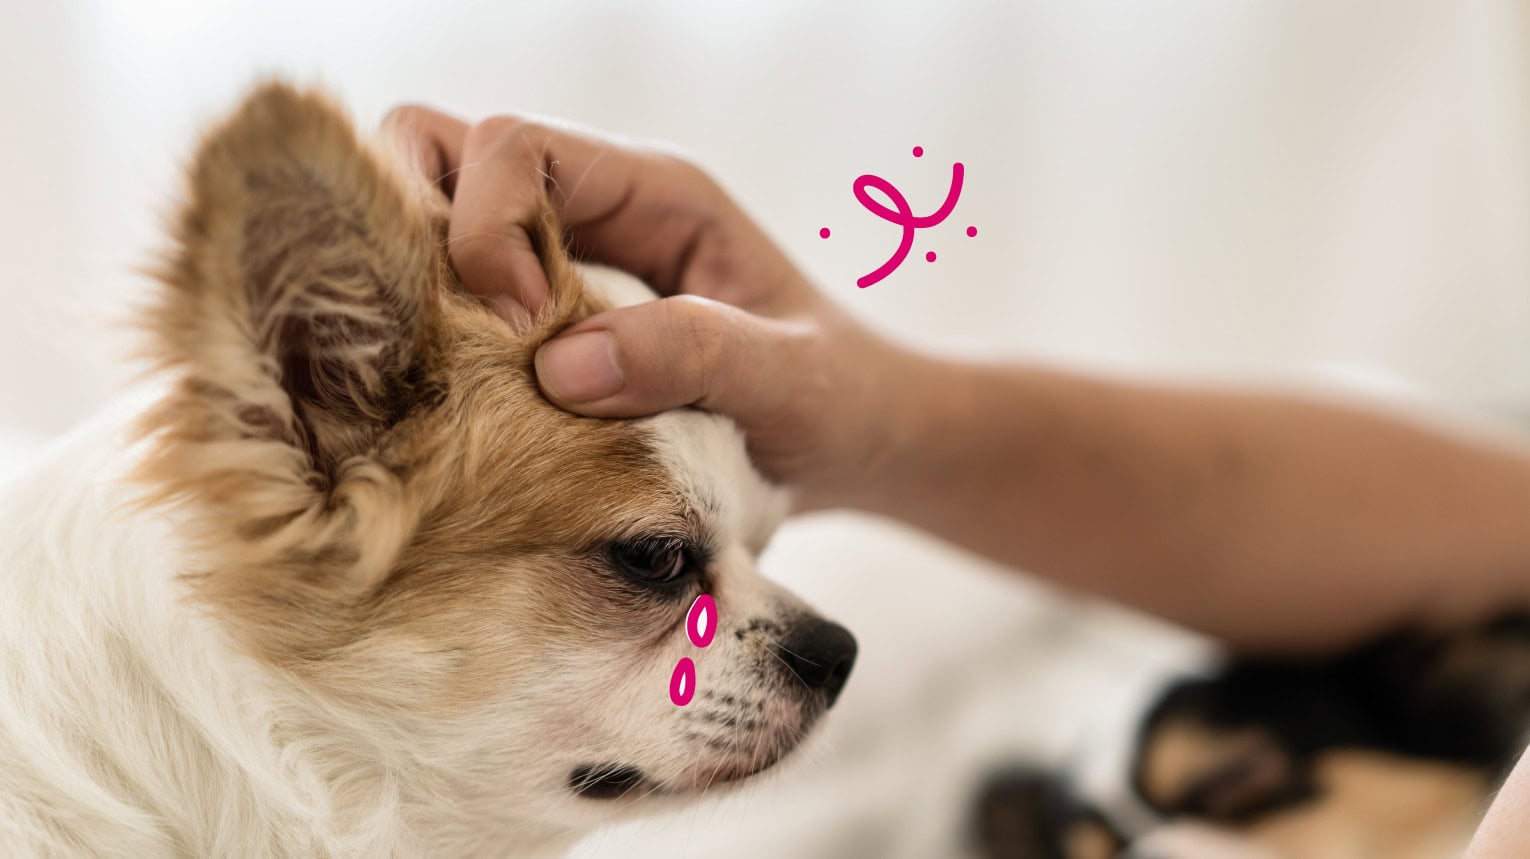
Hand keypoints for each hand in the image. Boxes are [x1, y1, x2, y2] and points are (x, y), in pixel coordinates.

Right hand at [381, 105, 918, 509]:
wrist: (854, 439)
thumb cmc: (836, 401)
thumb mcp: (789, 382)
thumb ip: (695, 357)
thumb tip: (561, 366)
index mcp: (656, 192)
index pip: (516, 145)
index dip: (486, 224)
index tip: (516, 327)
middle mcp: (598, 207)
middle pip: (446, 153)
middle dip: (426, 234)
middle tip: (464, 341)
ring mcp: (565, 257)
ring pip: (435, 219)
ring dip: (423, 285)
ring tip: (453, 370)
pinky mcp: (549, 314)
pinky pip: (455, 295)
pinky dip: (438, 332)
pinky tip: (467, 398)